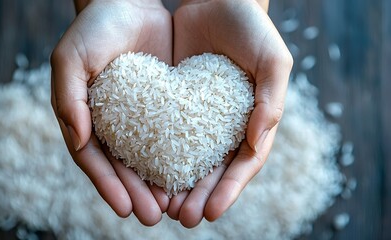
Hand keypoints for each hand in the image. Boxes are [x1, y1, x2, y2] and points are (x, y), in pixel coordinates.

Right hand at [50, 0, 171, 225]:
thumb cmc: (94, 28)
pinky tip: (190, 174)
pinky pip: (171, 135)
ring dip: (158, 184)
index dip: (107, 185)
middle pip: (123, 166)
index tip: (124, 209)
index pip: (94, 160)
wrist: (129, 2)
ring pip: (148, 158)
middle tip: (153, 216)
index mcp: (86, 118)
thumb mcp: (71, 59)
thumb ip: (68, 99)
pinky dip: (177, 157)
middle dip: (136, 193)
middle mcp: (112, 124)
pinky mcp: (164, 106)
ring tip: (173, 207)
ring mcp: (139, 118)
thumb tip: (79, 140)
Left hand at [168, 0, 292, 226]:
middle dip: (201, 195)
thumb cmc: (252, 28)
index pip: (245, 163)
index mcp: (254, 120)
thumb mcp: (273, 60)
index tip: (211, 211)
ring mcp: (201, 116)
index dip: (230, 189)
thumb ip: (271, 100)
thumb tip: (257, 141)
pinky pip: (167, 132)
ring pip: (190, 158)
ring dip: (179, 185)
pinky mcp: (176, 102)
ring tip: (163, 207)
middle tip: (183, 218)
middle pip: (216, 169)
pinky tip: (146, 172)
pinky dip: (159, 154)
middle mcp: (228, 124)